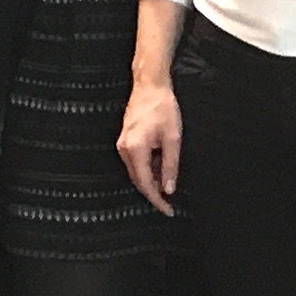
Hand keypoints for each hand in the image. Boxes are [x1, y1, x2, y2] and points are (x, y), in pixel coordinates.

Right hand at [116, 79, 182, 215]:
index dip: (157, 200)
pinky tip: (160, 166)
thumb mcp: (173, 138)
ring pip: (136, 171)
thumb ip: (170, 166)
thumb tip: (168, 188)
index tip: (168, 210)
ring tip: (168, 180)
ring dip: (151, 179)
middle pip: (138, 180)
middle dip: (154, 192)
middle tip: (170, 202)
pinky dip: (148, 168)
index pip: (145, 183)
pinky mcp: (125, 139)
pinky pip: (135, 161)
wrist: (150, 85)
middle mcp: (124, 148)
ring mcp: (122, 143)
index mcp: (135, 148)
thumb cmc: (162, 107)